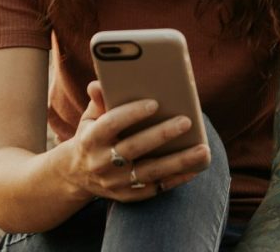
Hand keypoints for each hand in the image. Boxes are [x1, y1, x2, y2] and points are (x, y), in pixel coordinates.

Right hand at [63, 80, 210, 202]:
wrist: (76, 174)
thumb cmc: (91, 135)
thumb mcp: (89, 118)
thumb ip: (99, 101)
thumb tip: (97, 83)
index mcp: (91, 138)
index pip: (111, 124)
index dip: (132, 113)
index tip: (155, 103)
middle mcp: (101, 162)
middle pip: (134, 148)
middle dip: (161, 134)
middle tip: (186, 121)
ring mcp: (115, 182)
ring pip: (150, 172)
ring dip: (178, 161)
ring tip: (203, 150)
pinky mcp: (127, 196)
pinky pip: (155, 188)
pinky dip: (176, 179)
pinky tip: (196, 167)